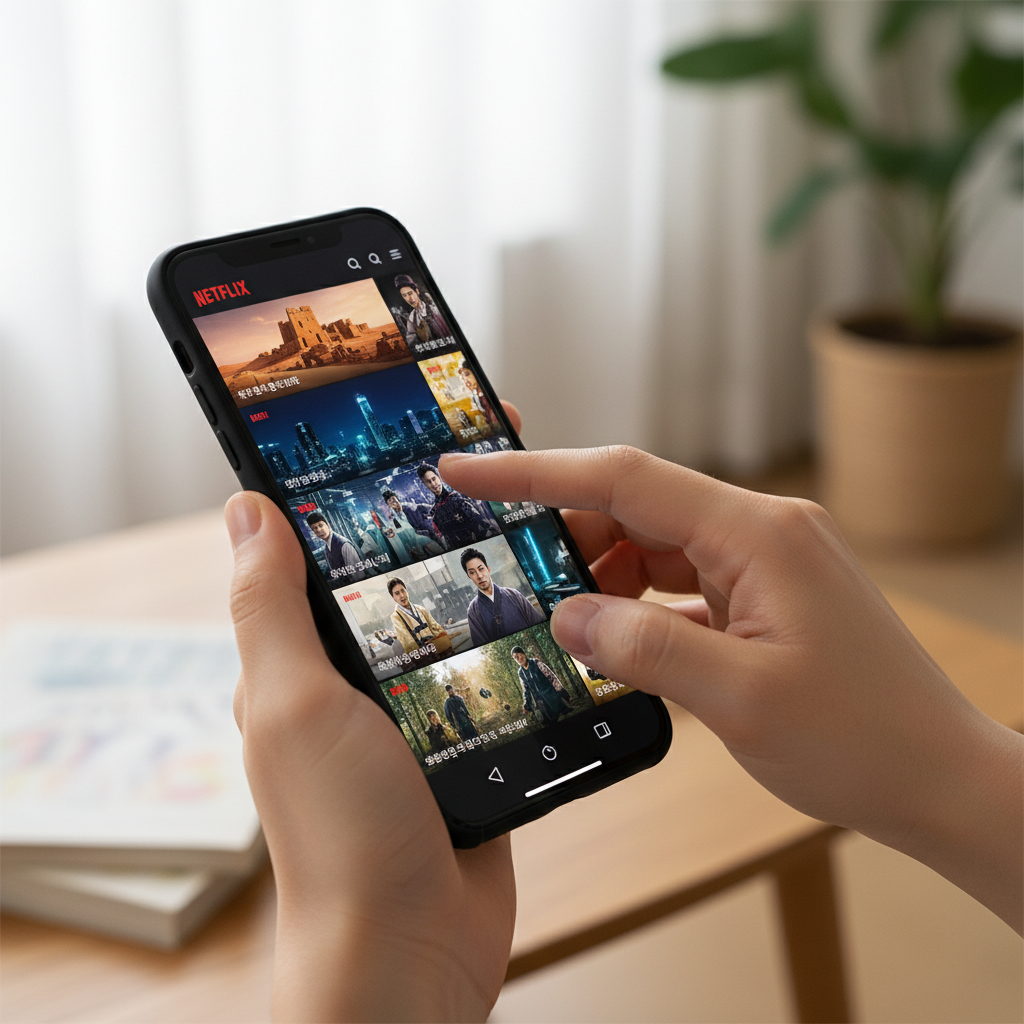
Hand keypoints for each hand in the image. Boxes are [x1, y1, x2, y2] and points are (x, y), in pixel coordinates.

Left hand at [226, 492, 515, 1021]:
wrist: (413, 949)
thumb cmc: (340, 837)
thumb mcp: (294, 704)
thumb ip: (272, 609)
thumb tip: (245, 509)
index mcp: (306, 658)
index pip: (328, 549)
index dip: (365, 488)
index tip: (415, 432)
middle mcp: (358, 677)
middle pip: (406, 574)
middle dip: (451, 518)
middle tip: (510, 464)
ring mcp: (419, 706)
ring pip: (460, 618)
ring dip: (500, 573)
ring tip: (553, 519)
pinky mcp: (470, 736)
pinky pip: (499, 671)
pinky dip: (527, 638)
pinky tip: (567, 602)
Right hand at [439, 445, 1022, 932]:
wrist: (941, 780)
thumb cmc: (863, 740)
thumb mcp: (741, 701)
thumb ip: (644, 649)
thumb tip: (566, 616)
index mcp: (758, 533)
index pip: (624, 478)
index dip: (535, 471)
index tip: (467, 468)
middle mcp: (761, 531)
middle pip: (636, 507)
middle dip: (569, 539)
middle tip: (516, 584)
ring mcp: (765, 562)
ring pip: (654, 546)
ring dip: (604, 578)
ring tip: (565, 625)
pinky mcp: (765, 596)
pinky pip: (681, 583)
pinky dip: (639, 606)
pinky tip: (615, 642)